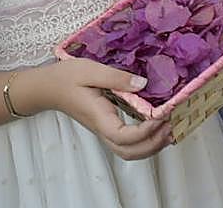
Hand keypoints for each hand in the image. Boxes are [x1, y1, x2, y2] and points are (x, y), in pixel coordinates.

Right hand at [36, 58, 170, 159]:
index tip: (161, 115)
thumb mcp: (91, 70)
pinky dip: (146, 140)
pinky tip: (158, 126)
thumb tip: (143, 84)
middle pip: (130, 152)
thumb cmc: (67, 77)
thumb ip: (117, 77)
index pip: (124, 137)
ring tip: (170, 128)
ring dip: (152, 145)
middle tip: (173, 124)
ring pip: (129, 151)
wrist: (48, 87)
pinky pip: (128, 143)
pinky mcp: (107, 126)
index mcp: (99, 117)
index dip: (146, 131)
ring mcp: (105, 130)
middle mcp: (103, 128)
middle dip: (154, 144)